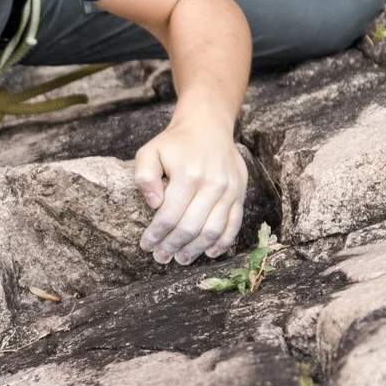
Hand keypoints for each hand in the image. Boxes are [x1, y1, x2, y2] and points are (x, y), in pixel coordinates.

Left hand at [133, 114, 246, 264]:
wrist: (208, 126)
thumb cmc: (175, 142)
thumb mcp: (150, 151)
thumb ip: (144, 176)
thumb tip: (154, 205)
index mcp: (188, 175)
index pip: (170, 215)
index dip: (157, 235)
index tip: (146, 246)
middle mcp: (212, 184)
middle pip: (191, 227)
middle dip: (173, 246)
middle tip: (161, 258)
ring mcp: (229, 190)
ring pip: (213, 230)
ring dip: (195, 250)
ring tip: (181, 259)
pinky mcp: (240, 193)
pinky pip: (234, 224)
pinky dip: (222, 243)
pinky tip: (208, 252)